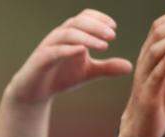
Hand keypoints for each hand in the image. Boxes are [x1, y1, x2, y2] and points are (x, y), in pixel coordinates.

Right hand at [5, 9, 131, 105]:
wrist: (34, 92)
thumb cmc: (60, 78)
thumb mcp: (88, 73)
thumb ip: (106, 68)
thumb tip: (130, 66)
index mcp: (71, 34)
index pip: (85, 16)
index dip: (100, 19)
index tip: (114, 28)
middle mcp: (59, 36)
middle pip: (78, 21)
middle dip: (97, 26)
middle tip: (113, 36)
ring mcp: (48, 47)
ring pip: (68, 33)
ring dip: (87, 37)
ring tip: (104, 46)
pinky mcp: (40, 60)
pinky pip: (54, 50)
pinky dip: (69, 49)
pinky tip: (82, 52)